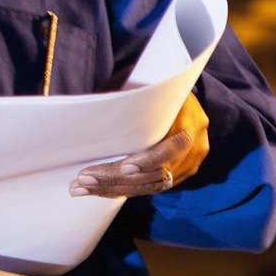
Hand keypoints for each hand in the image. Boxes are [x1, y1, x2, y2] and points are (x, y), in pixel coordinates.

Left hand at [70, 93, 208, 197]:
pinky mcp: (179, 174)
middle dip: (116, 179)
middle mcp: (194, 146)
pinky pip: (149, 187)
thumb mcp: (148, 86)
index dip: (149, 160)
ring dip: (113, 188)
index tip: (124, 167)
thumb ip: (130, 96)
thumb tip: (96, 103)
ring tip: (81, 188)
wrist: (182, 97)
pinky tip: (98, 189)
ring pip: (150, 185)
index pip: (175, 146)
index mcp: (190, 119)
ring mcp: (189, 163)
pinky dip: (123, 189)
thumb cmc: (157, 87)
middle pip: (156, 173)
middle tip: (83, 180)